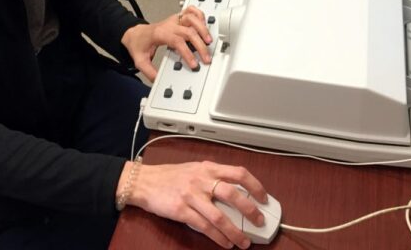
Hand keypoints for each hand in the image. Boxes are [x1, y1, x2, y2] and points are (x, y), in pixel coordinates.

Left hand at [121, 6, 210, 80]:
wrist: (135, 33)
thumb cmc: (139, 44)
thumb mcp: (140, 61)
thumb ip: (149, 72)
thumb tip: (158, 80)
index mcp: (160, 34)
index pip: (177, 41)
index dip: (187, 52)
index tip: (193, 63)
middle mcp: (169, 25)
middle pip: (189, 31)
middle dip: (200, 45)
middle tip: (206, 57)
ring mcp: (174, 20)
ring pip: (192, 17)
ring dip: (202, 28)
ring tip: (209, 40)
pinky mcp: (178, 18)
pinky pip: (191, 10)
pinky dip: (199, 14)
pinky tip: (204, 24)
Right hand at [124, 160, 267, 248]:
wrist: (145, 182)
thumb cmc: (171, 176)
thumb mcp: (196, 169)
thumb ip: (214, 177)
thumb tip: (237, 191)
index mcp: (209, 168)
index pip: (239, 173)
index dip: (255, 185)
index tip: (264, 198)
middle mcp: (202, 180)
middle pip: (233, 194)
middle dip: (250, 211)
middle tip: (259, 222)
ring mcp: (192, 195)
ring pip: (220, 216)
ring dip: (235, 232)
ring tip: (243, 242)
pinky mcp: (181, 211)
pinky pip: (204, 227)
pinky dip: (217, 237)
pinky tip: (224, 243)